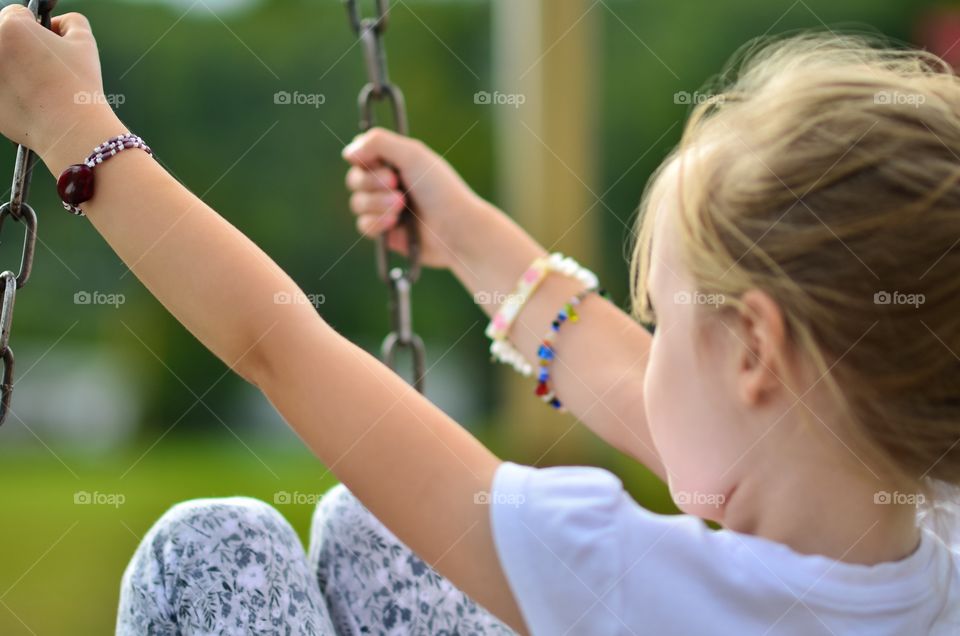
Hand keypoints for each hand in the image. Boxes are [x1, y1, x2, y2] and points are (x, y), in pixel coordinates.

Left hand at [0, 7, 109, 151]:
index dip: (37, 28)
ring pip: (3, 64)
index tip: (48, 45)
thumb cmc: (79, 86)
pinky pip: (1, 89)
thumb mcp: (85, 43)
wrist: (72, 129)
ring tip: (40, 86)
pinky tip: (31, 102)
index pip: (18, 14)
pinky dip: (11, 92)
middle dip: (22, 47)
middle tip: (45, 68)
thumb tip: (57, 24)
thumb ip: (71, 22)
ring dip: (15, 69)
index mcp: (12, 27)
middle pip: (4, 38)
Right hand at [342, 128, 489, 269]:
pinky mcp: (385, 232)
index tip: (374, 161)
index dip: (362, 158)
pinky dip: (377, 222)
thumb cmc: (440, 190)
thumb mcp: (413, 155)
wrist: (455, 230)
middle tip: (396, 184)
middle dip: (372, 182)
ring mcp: (385, 208)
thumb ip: (378, 143)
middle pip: (354, 179)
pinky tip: (395, 224)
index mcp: (396, 161)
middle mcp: (388, 184)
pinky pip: (364, 225)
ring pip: (357, 203)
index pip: (361, 154)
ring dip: (377, 203)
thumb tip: (348, 152)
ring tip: (401, 206)